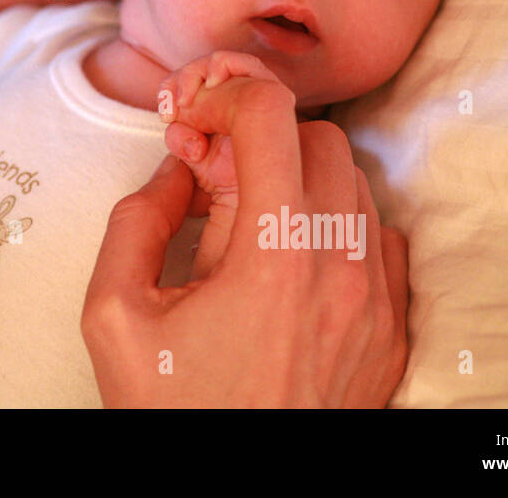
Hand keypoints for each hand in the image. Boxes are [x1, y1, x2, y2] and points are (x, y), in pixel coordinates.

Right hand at [82, 76, 409, 406]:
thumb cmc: (175, 411)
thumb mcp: (115, 314)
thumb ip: (135, 220)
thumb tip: (175, 169)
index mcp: (272, 255)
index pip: (270, 115)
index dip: (222, 96)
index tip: (192, 123)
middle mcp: (340, 267)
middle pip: (318, 136)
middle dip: (259, 135)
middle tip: (211, 175)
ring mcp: (377, 299)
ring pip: (354, 182)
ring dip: (296, 177)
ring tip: (245, 222)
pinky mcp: (392, 329)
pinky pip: (379, 236)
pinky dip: (335, 223)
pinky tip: (288, 256)